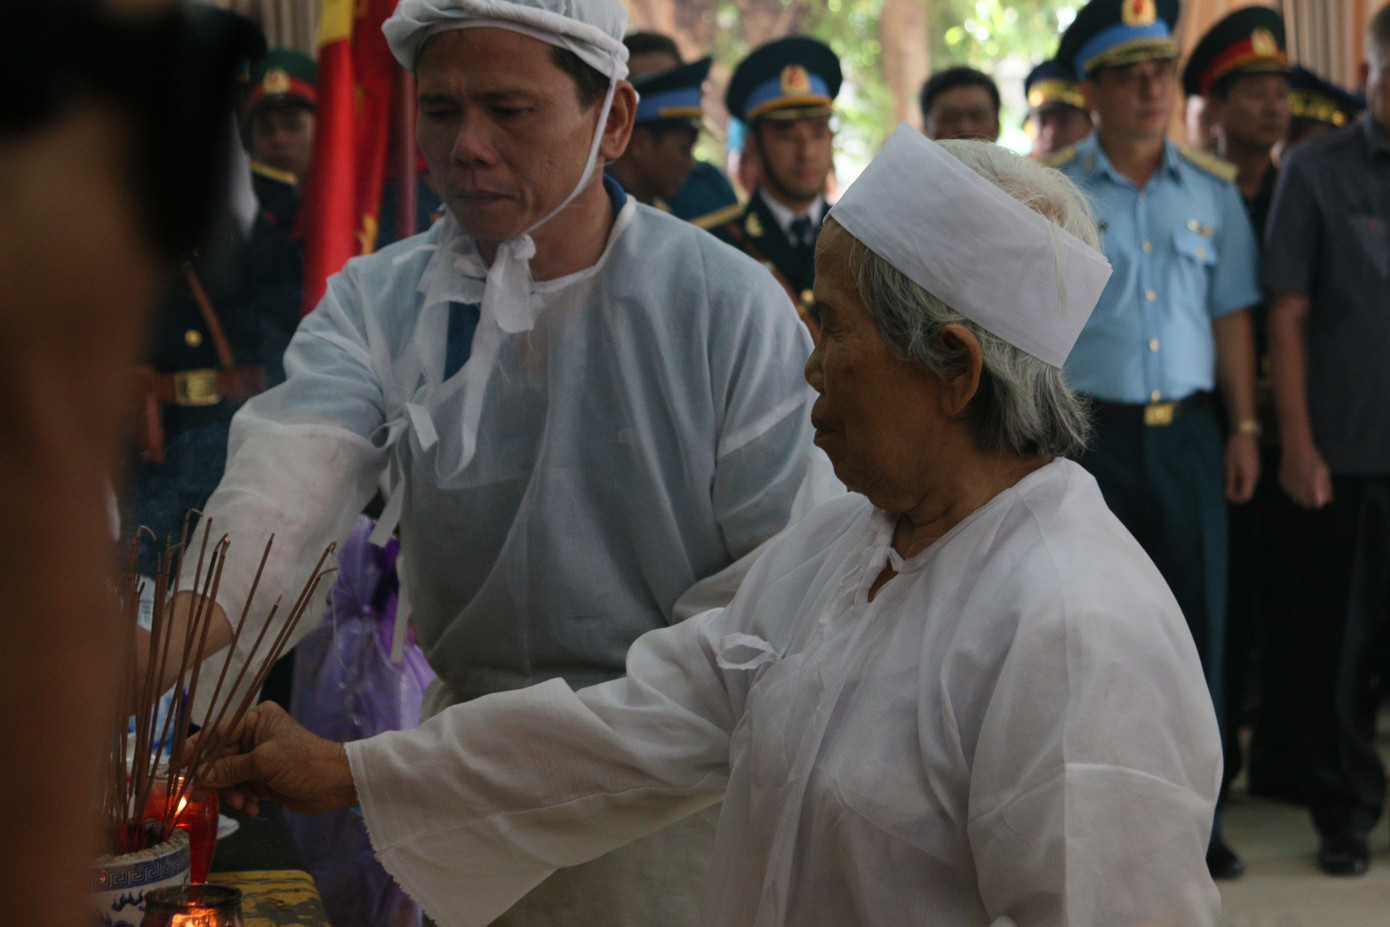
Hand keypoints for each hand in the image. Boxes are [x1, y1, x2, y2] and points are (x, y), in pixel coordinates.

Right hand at [189, 702, 356, 816]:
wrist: (336, 784)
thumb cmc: (304, 763)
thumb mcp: (264, 763)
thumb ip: (228, 769)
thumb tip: (197, 778)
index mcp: (255, 719)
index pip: (215, 732)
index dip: (193, 751)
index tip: (174, 769)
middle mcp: (253, 736)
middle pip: (217, 758)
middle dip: (212, 779)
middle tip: (199, 798)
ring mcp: (256, 759)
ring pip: (226, 777)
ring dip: (230, 793)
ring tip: (243, 803)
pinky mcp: (262, 779)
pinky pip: (239, 789)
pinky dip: (242, 800)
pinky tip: (253, 809)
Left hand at [1224, 433, 1259, 503]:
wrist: (1245, 435)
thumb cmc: (1235, 450)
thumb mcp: (1229, 467)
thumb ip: (1230, 482)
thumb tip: (1229, 495)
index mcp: (1250, 477)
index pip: (1246, 496)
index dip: (1237, 500)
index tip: (1227, 497)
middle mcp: (1256, 476)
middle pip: (1249, 492)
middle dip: (1237, 495)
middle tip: (1226, 491)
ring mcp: (1257, 471)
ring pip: (1249, 486)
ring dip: (1239, 488)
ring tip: (1228, 483)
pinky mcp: (1256, 467)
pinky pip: (1250, 479)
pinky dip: (1242, 482)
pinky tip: (1233, 477)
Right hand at [1279, 441, 1333, 508]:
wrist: (1295, 448)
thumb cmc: (1313, 459)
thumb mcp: (1324, 471)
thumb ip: (1326, 487)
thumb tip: (1328, 501)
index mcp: (1311, 486)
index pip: (1315, 504)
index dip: (1318, 503)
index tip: (1320, 499)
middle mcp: (1298, 487)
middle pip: (1305, 503)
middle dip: (1310, 501)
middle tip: (1313, 493)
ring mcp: (1288, 485)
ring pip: (1295, 498)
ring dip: (1301, 496)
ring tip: (1304, 484)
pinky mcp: (1282, 482)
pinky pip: (1289, 491)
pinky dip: (1293, 489)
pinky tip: (1297, 480)